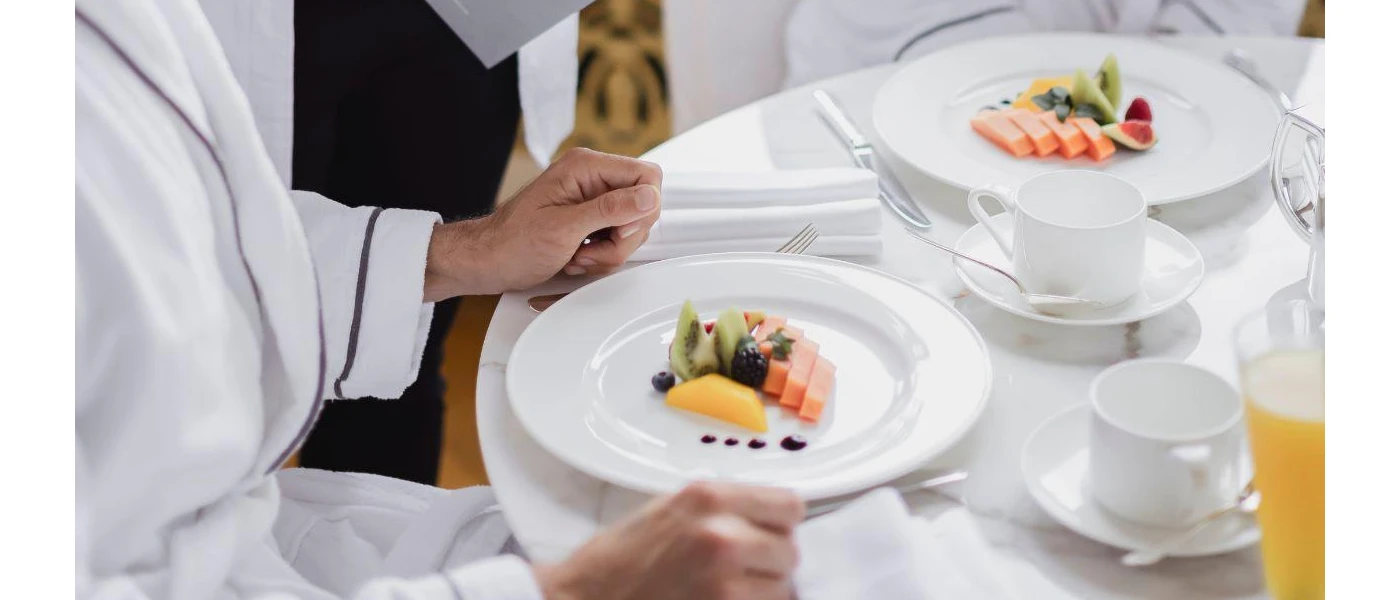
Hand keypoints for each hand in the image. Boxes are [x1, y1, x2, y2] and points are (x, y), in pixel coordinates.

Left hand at [423, 148, 661, 299]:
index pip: (646, 176)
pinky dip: (601, 256)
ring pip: (631, 228)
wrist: (487, 262)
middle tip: (590, 247)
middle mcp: (592, 179)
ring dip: (609, 251)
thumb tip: (649, 196)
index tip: (619, 230)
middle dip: (622, 237)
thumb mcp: (563, 228)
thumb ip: (610, 210)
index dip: (642, 207)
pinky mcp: (591, 222)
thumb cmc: (512, 243)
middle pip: (643, 206)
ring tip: (577, 255)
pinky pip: (616, 240)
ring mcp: (592, 201)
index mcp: (585, 167)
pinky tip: (575, 258)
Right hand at [534, 482, 803, 599]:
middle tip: (736, 570)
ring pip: (782, 589)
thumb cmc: (618, 562)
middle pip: (789, 550)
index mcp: (708, 498)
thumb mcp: (670, 512)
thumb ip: (723, 511)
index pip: (789, 507)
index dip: (778, 524)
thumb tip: (770, 522)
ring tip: (721, 592)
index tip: (765, 534)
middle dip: (768, 563)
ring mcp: (725, 583)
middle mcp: (723, 535)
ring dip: (761, 593)